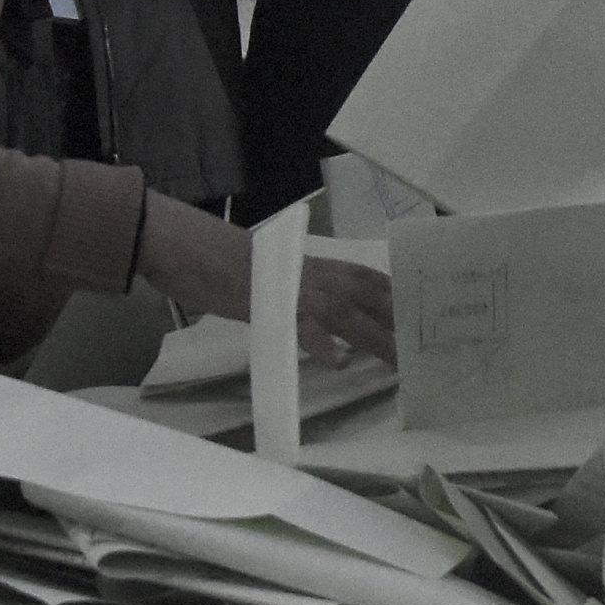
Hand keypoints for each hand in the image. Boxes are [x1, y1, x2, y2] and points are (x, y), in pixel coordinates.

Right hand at [134, 204, 397, 366]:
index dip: (394, 296)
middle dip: (398, 321)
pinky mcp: (265, 301)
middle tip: (425, 348)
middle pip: (367, 294)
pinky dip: (319, 342)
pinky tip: (336, 362)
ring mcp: (289, 285)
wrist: (180, 241)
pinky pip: (299, 323)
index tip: (420, 316)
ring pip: (346, 312)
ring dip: (375, 337)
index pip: (365, 277)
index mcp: (310, 263)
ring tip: (398, 363)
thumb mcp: (269, 275)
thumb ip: (297, 292)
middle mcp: (309, 271)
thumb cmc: (219, 260)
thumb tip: (318, 316)